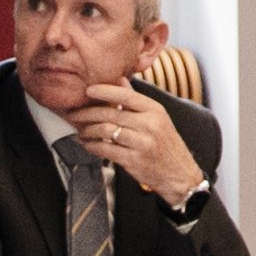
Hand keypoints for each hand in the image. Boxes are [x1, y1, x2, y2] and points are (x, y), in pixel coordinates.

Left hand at [70, 83, 208, 203]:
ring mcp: (141, 143)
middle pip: (111, 113)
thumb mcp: (159, 119)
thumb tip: (120, 80)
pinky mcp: (133, 160)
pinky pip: (105, 150)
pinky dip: (92, 146)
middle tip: (76, 114)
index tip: (88, 90)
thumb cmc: (167, 146)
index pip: (126, 95)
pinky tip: (88, 144)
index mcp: (155, 110)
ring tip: (81, 131)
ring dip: (88, 131)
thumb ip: (137, 100)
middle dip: (88, 113)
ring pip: (105, 131)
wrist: (180, 175)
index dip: (104, 91)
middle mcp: (149, 125)